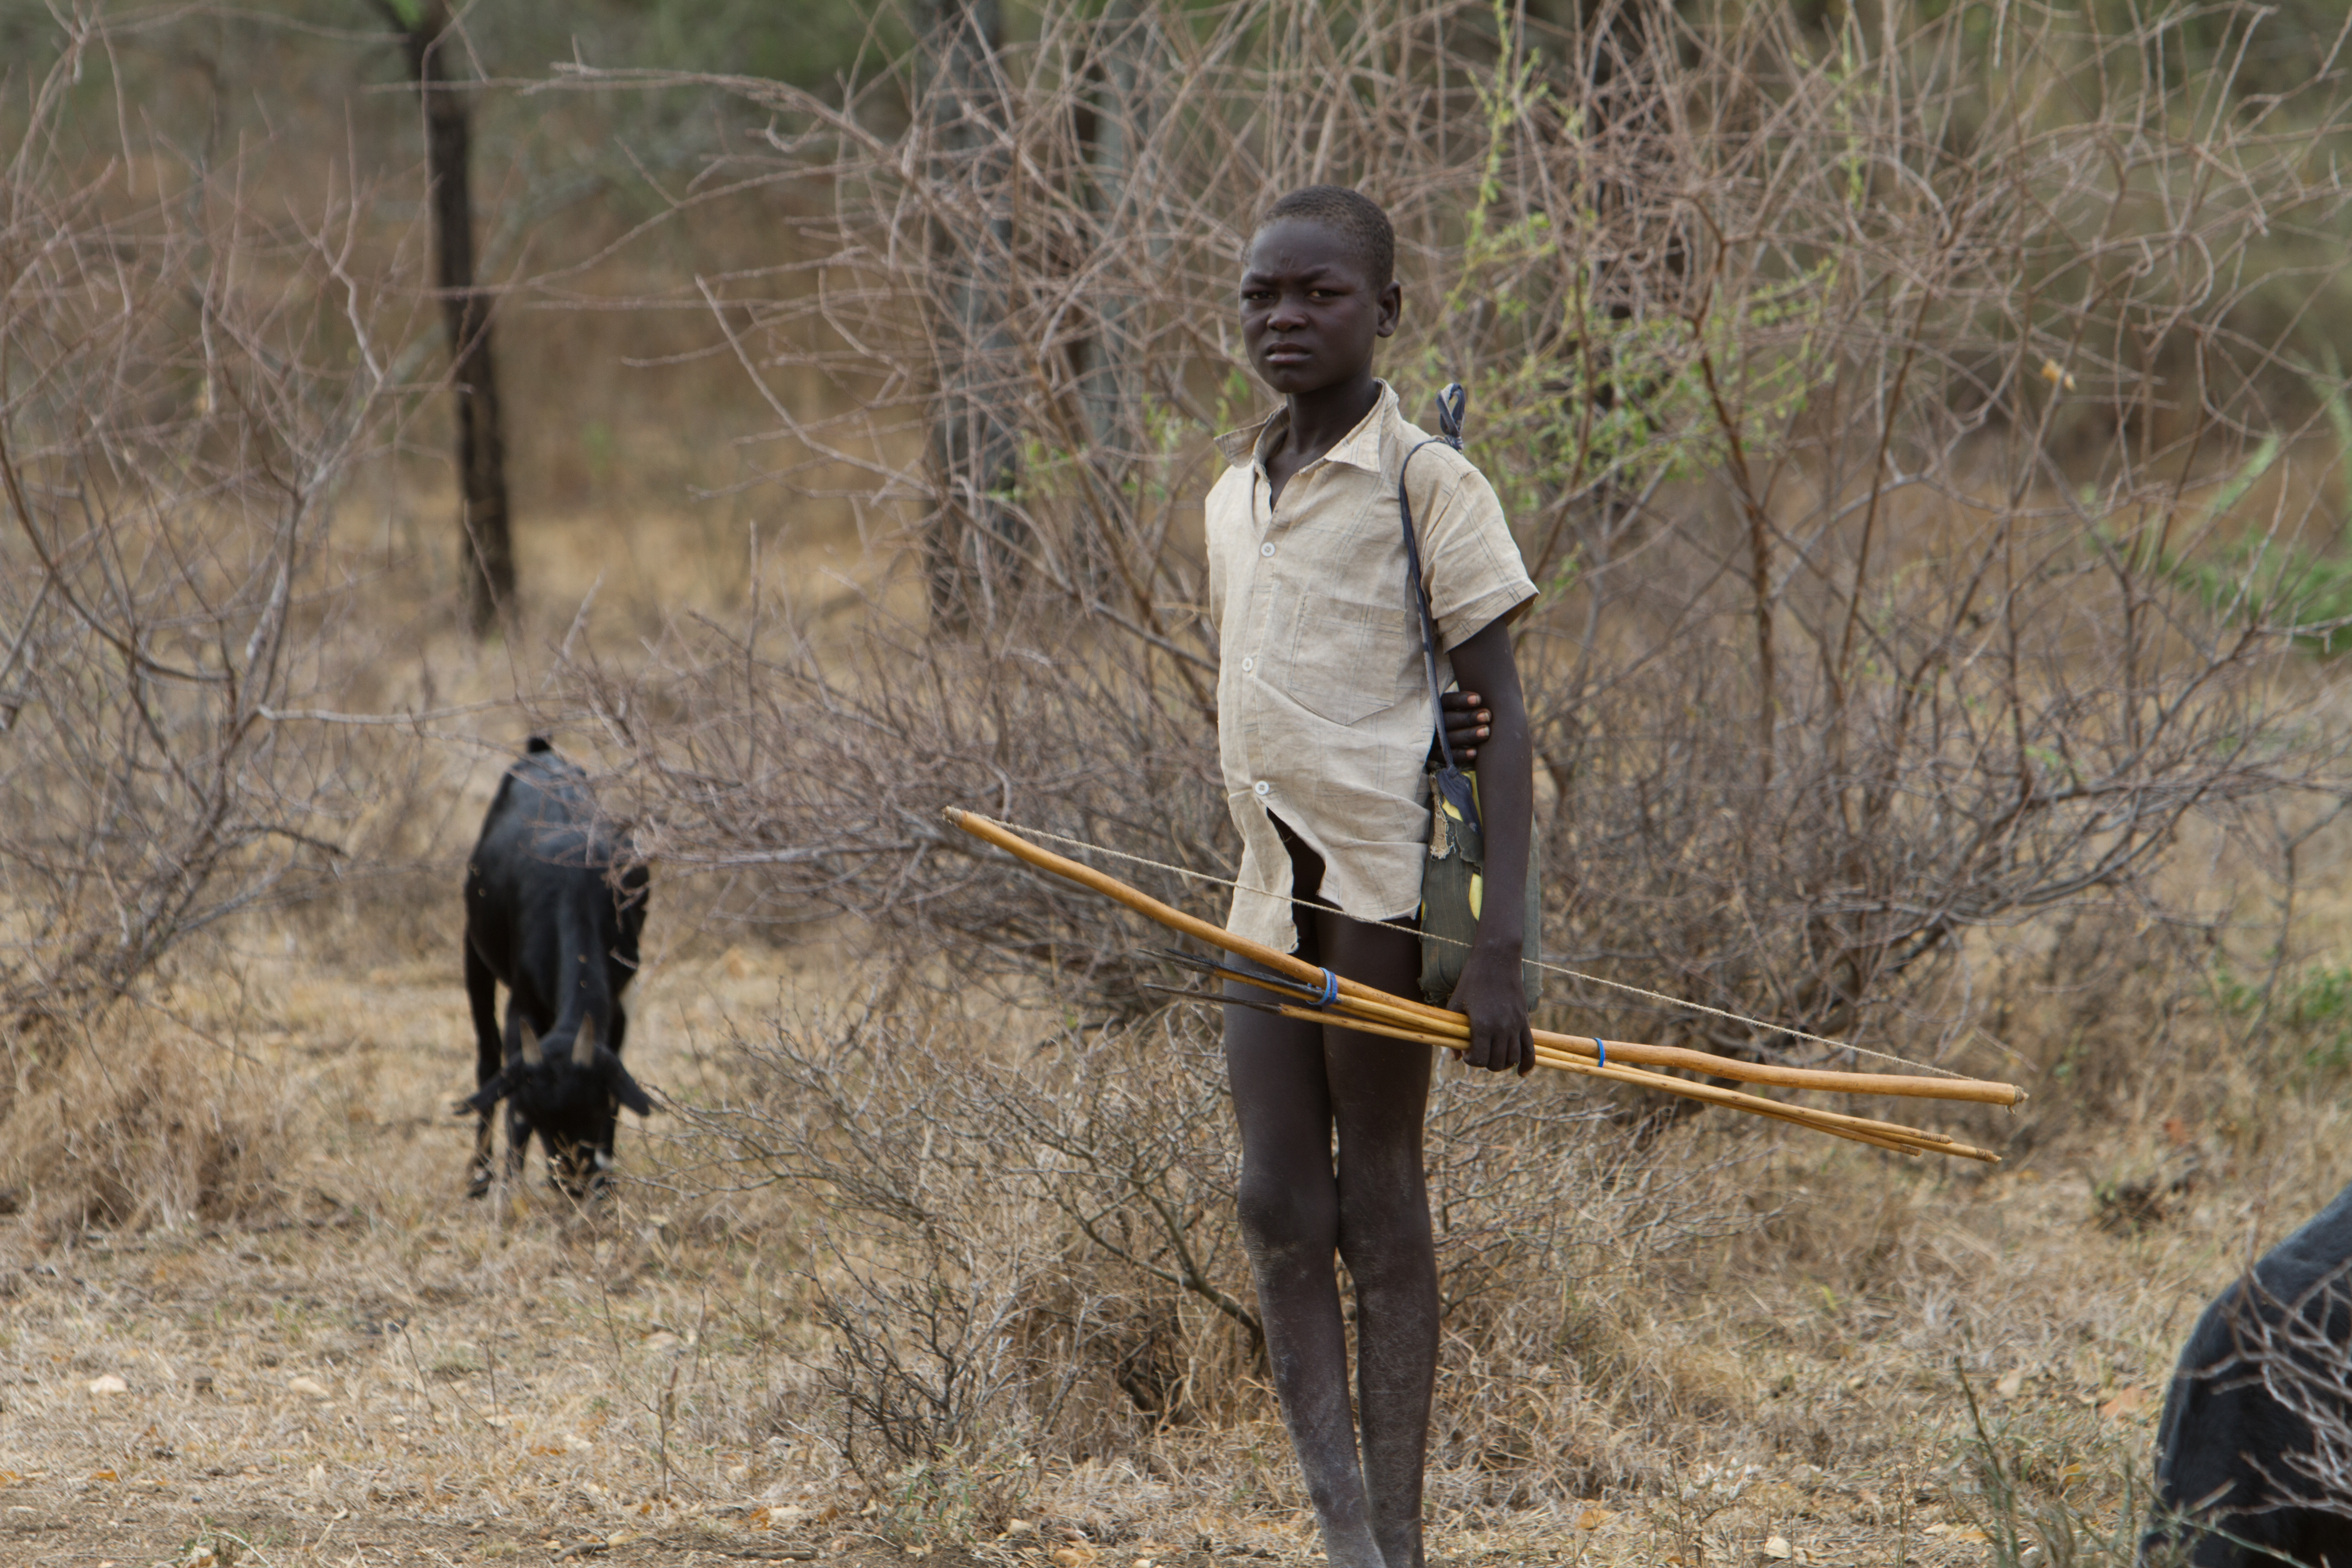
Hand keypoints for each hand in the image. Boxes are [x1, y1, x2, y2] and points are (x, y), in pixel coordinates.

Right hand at [1439, 689, 1490, 762]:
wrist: (1439, 738)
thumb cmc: (1460, 716)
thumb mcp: (1457, 706)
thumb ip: (1469, 701)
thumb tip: (1492, 684)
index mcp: (1436, 706)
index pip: (1447, 701)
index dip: (1461, 700)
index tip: (1478, 699)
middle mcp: (1432, 723)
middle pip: (1448, 720)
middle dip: (1468, 718)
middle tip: (1487, 716)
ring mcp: (1432, 740)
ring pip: (1449, 738)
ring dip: (1469, 735)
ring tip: (1486, 731)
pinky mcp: (1434, 755)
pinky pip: (1447, 756)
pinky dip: (1461, 754)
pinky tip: (1475, 752)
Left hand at [1449, 939, 1533, 1074]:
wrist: (1496, 959)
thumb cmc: (1472, 980)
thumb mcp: (1456, 1004)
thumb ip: (1454, 1032)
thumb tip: (1454, 1057)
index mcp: (1483, 1025)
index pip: (1479, 1059)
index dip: (1471, 1060)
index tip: (1466, 1053)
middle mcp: (1502, 1028)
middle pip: (1497, 1063)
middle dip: (1485, 1063)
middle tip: (1478, 1052)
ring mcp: (1516, 1025)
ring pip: (1513, 1058)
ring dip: (1502, 1063)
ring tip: (1493, 1056)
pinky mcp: (1525, 1021)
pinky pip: (1531, 1049)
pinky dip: (1528, 1064)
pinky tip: (1521, 1073)